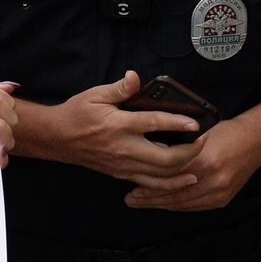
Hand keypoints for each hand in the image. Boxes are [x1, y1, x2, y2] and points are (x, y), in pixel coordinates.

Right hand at [29, 71, 200, 191]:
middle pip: (165, 158)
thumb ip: (119, 88)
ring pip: (162, 175)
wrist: (57, 138)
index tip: (195, 122)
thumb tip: (135, 77)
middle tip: (203, 139)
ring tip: (200, 157)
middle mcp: (123, 149)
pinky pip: (152, 184)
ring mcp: (124, 165)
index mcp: (118, 126)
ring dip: (185, 169)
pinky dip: (172, 183)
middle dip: (190, 151)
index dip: (176, 123)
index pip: (152, 124)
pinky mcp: (123, 174)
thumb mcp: (95, 95)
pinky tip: (187, 178)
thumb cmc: (76, 114)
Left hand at [123, 119, 260, 211]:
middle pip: (174, 195)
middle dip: (149, 199)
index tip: (131, 184)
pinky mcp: (223, 199)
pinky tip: (164, 203)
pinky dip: (178, 206)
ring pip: (183, 204)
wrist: (256, 142)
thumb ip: (179, 149)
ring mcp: (219, 192)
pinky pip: (195, 207)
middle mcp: (212, 180)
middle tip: (130, 199)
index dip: (149, 184)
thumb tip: (151, 158)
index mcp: (204, 160)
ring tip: (142, 203)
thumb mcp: (199, 134)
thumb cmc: (226, 132)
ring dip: (161, 205)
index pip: (170, 178)